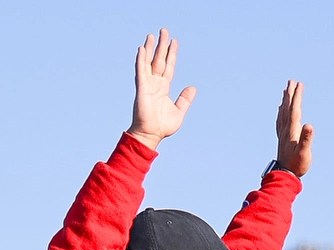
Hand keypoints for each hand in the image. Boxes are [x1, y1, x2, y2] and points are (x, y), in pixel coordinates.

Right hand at [127, 30, 193, 149]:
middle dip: (162, 46)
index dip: (172, 54)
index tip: (174, 42)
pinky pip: (141, 71)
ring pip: (149, 62)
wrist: (151, 135)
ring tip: (152, 35)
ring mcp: (147, 85)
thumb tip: (193, 87)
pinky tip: (142, 49)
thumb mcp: (179, 111)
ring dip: (151, 48)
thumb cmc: (162, 126)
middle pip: (159, 60)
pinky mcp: (141, 88)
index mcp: (164, 88)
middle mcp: (155, 84)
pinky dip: (141, 60)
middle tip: (164, 31)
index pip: (168, 67)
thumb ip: (185, 99)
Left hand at [274, 81, 312, 176]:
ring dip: (285, 101)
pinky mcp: (282, 139)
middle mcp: (285, 130)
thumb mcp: (304, 152)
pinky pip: (280, 121)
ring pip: (282, 113)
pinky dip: (281, 113)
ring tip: (285, 91)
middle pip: (287, 108)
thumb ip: (306, 139)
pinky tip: (280, 110)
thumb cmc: (297, 165)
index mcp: (292, 130)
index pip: (294, 109)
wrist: (284, 175)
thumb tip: (309, 125)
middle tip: (291, 81)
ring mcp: (283, 134)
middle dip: (290, 94)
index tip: (299, 84)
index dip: (297, 96)